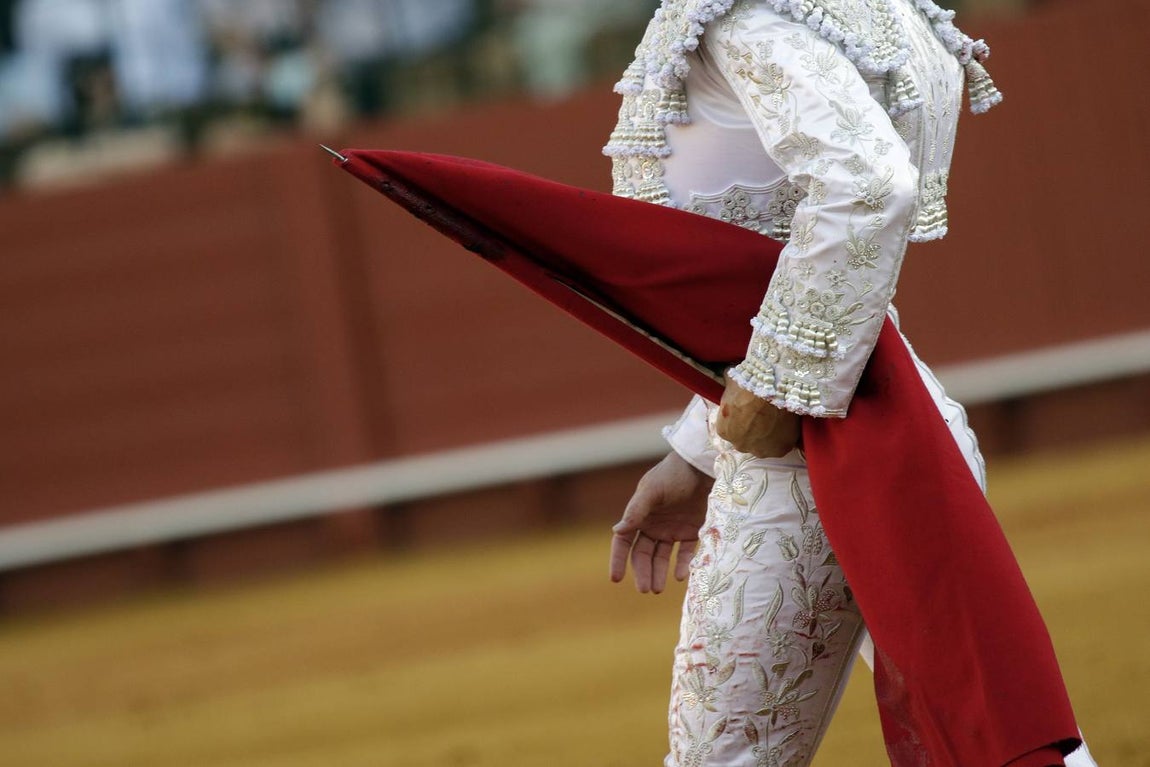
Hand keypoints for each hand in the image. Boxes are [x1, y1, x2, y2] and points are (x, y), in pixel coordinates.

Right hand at [610, 451, 709, 592]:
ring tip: (658, 589)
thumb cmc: (673, 474)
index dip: (618, 560)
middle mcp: (654, 526)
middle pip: (643, 555)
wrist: (703, 466)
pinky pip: (685, 553)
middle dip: (642, 572)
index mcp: (639, 516)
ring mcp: (673, 530)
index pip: (624, 542)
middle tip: (645, 589)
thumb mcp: (652, 490)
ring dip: (659, 573)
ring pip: (662, 558)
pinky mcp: (693, 532)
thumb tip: (616, 531)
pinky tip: (680, 575)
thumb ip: (636, 511)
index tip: (616, 579)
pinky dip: (682, 565)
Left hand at [715, 373, 800, 457]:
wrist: (773, 389)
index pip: (730, 429)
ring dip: (769, 435)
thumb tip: (727, 376)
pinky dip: (786, 436)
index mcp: (725, 431)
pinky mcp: (781, 449)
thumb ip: (728, 384)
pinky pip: (782, 444)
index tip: (750, 410)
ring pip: (764, 445)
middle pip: (747, 440)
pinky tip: (788, 423)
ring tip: (778, 419)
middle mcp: (740, 445)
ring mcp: (761, 450)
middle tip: (764, 414)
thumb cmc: (749, 384)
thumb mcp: (732, 381)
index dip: (741, 419)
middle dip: (754, 430)